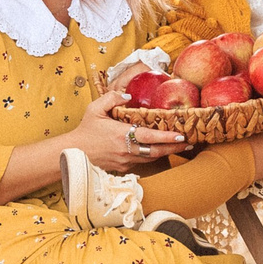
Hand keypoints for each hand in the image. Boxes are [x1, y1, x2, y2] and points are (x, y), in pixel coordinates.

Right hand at [67, 85, 185, 172]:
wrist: (73, 154)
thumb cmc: (84, 131)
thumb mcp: (94, 109)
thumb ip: (112, 98)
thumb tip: (128, 95)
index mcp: (121, 135)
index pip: (149, 137)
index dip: (167, 137)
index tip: (181, 135)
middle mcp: (126, 150)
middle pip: (156, 151)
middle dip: (174, 147)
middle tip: (189, 142)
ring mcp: (125, 161)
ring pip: (151, 158)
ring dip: (166, 152)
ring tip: (180, 146)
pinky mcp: (123, 168)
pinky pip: (142, 162)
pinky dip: (152, 156)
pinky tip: (160, 151)